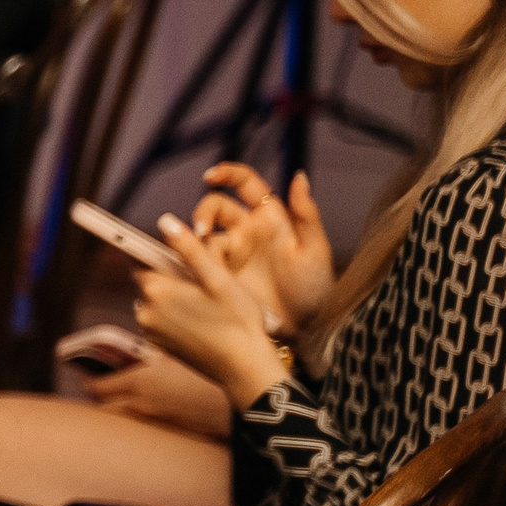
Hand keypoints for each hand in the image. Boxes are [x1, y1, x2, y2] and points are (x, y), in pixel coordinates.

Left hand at [81, 347, 234, 439]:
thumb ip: (156, 354)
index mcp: (139, 381)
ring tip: (121, 403)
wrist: (243, 401)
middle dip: (100, 400)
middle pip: (103, 408)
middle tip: (102, 392)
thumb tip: (143, 352)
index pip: (97, 387)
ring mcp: (153, 422)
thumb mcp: (179, 354)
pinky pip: (140, 428)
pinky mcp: (167, 433)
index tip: (90, 379)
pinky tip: (146, 412)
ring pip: (120, 422)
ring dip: (117, 412)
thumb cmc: (212, 371)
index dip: (91, 383)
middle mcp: (139, 405)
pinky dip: (135, 422)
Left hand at [133, 214, 290, 407]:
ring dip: (174, 295)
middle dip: (170, 274)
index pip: (140, 259)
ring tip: (206, 301)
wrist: (244, 369)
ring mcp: (151, 331)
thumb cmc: (238, 320)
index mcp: (156, 291)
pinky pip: (162, 319)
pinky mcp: (160, 345)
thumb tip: (165, 222)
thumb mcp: (217, 278)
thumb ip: (189, 249)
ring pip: (157, 300)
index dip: (157, 252)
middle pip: (150, 280)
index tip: (172, 251)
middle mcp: (145, 312)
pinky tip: (203, 317)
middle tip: (202, 279)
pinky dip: (176, 314)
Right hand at [188, 163, 333, 335]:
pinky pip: (197, 263)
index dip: (227, 174)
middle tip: (201, 232)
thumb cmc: (315, 289)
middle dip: (203, 214)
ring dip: (195, 241)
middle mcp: (246, 233)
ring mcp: (230, 256)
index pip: (245, 185)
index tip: (210, 176)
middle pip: (215, 208)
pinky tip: (194, 272)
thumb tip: (299, 176)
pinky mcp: (217, 277)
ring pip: (202, 236)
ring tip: (199, 259)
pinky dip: (190, 262)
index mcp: (269, 219)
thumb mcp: (314, 250)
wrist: (302, 330)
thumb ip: (306, 213)